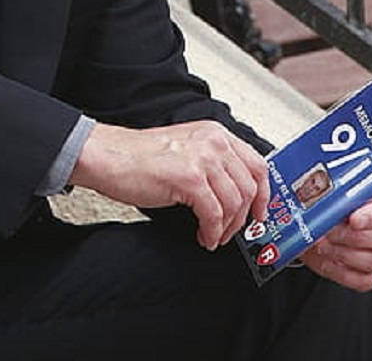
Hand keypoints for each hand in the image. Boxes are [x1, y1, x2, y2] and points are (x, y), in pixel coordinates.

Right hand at [69, 120, 269, 250]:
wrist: (108, 157)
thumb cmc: (138, 157)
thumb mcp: (185, 149)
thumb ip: (212, 163)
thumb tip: (235, 194)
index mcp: (214, 133)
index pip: (257, 164)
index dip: (263, 195)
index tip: (259, 213)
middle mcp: (213, 141)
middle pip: (250, 187)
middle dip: (244, 217)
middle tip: (232, 233)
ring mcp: (202, 158)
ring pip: (234, 203)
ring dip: (226, 228)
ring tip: (212, 237)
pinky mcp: (189, 179)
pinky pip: (214, 215)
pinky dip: (212, 232)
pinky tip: (202, 237)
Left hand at [300, 186, 371, 290]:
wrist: (307, 222)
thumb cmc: (322, 200)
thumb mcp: (328, 188)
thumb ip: (334, 188)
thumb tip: (323, 192)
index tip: (353, 219)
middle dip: (355, 236)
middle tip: (329, 232)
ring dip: (345, 253)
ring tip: (321, 243)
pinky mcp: (366, 273)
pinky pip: (365, 281)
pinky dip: (343, 273)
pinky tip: (326, 259)